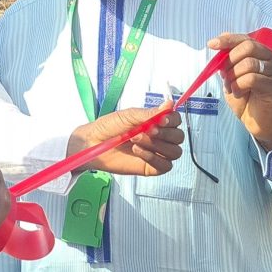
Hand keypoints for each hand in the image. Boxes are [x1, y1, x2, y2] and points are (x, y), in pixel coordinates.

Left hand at [68, 106, 184, 175]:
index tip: (161, 120)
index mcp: (156, 123)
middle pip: (178, 137)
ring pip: (174, 152)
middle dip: (164, 133)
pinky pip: (165, 165)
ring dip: (156, 144)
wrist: (93, 143)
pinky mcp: (151, 168)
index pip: (176, 121)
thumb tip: (170, 104)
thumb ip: (150, 113)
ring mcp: (157, 153)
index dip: (173, 120)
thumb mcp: (129, 116)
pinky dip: (152, 157)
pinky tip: (137, 151)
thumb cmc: (109, 127)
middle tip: (147, 130)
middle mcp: (160, 138)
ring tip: (135, 139)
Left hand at [208, 32, 271, 149]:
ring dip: (233, 76)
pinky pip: (251, 79)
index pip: (245, 39)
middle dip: (230, 60)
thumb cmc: (248, 99)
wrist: (262, 123)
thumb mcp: (233, 76)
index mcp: (263, 54)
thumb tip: (220, 40)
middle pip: (248, 47)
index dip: (227, 40)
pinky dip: (239, 86)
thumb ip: (228, 59)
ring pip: (248, 63)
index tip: (211, 44)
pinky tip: (239, 94)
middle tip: (224, 75)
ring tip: (232, 87)